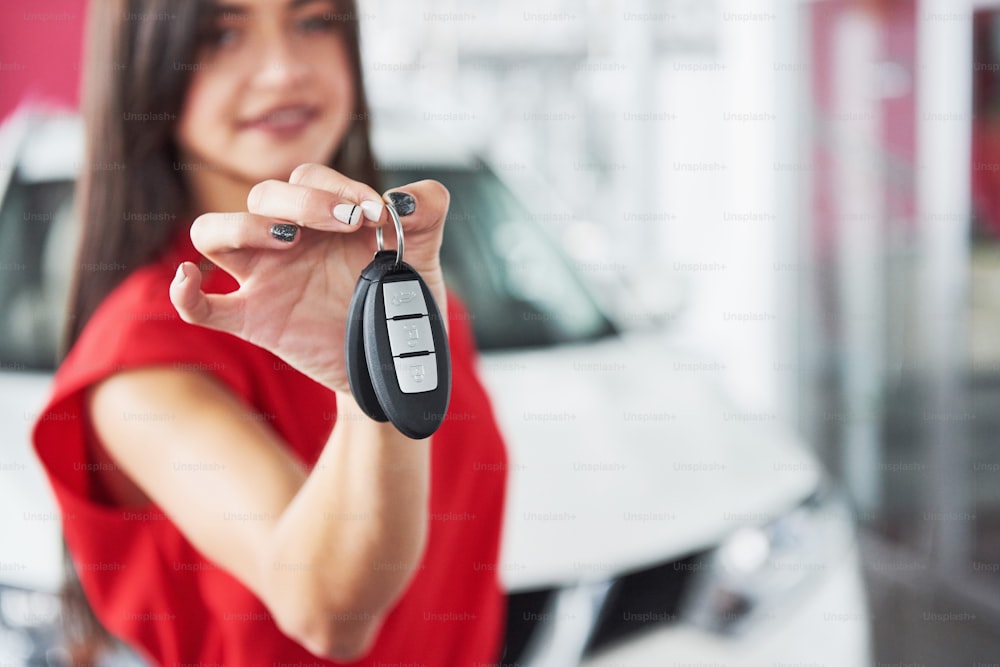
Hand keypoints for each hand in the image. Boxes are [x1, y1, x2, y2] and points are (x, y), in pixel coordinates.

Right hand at [169, 163, 449, 393]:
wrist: (396, 357)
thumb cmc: (401, 298)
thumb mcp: (425, 252)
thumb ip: (428, 209)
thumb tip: (403, 198)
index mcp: (322, 216)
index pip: (307, 177)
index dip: (337, 186)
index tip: (376, 214)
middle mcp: (287, 240)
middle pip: (261, 196)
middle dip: (301, 200)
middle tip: (346, 222)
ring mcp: (264, 279)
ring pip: (213, 234)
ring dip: (242, 227)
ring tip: (288, 240)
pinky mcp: (253, 321)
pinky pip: (202, 307)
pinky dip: (183, 294)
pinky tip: (186, 280)